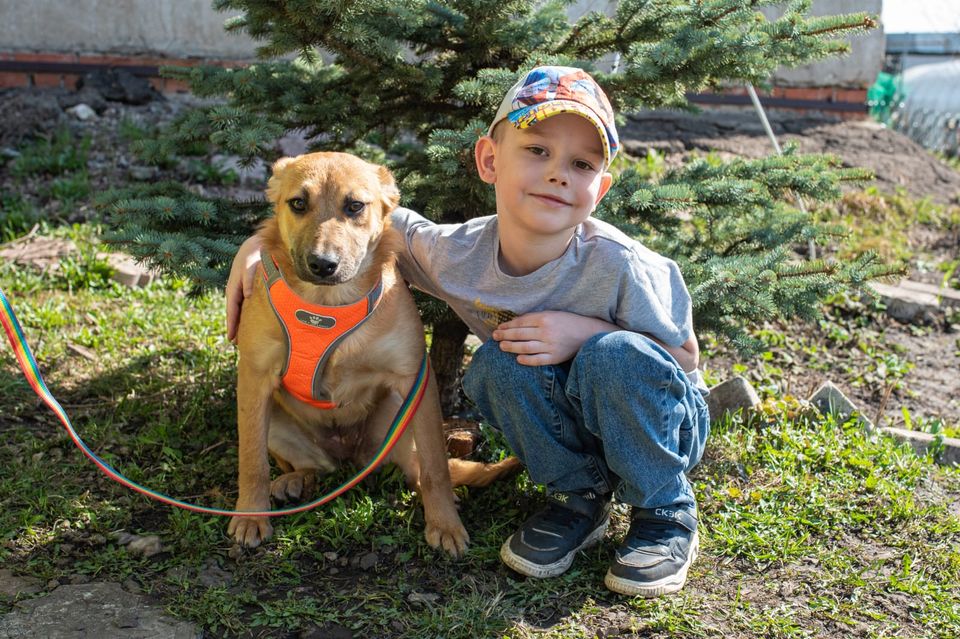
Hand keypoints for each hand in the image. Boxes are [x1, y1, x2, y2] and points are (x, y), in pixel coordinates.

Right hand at [226, 236, 263, 341]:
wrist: (258, 242)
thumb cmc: (254, 252)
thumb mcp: (250, 263)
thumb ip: (248, 278)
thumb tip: (245, 295)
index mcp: (234, 286)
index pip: (232, 309)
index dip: (232, 324)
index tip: (231, 338)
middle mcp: (236, 289)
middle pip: (235, 312)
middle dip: (235, 326)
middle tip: (237, 343)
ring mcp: (242, 288)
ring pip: (240, 308)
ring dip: (240, 321)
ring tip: (242, 335)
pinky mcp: (248, 287)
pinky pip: (246, 303)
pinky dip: (246, 312)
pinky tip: (250, 319)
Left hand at [492, 311, 616, 365]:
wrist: (588, 334)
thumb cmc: (568, 322)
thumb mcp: (553, 314)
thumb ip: (535, 318)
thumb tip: (514, 323)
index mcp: (545, 318)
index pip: (521, 322)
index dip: (507, 325)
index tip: (499, 327)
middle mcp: (546, 332)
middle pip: (520, 334)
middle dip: (505, 335)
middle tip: (494, 336)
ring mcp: (551, 345)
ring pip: (525, 347)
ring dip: (511, 347)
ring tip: (501, 346)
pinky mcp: (555, 357)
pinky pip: (537, 360)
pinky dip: (526, 359)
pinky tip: (518, 358)